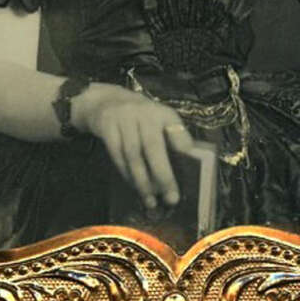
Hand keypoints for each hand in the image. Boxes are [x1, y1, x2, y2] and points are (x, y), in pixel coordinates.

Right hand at [71, 83, 192, 209]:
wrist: (107, 100)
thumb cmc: (141, 118)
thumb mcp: (158, 121)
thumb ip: (171, 139)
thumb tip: (185, 170)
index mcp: (162, 112)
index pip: (175, 129)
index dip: (183, 145)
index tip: (191, 165)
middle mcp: (144, 112)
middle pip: (153, 146)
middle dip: (163, 175)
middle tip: (171, 198)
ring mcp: (124, 119)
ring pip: (133, 154)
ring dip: (142, 181)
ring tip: (151, 200)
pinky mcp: (107, 127)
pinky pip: (117, 155)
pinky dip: (126, 174)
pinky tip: (134, 186)